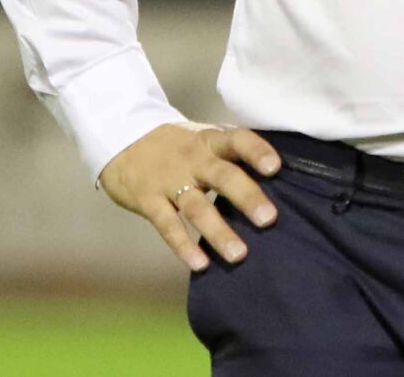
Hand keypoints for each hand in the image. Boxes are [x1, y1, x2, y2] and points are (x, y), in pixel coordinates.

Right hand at [99, 122, 282, 270]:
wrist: (121, 138)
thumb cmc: (177, 146)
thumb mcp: (203, 139)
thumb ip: (231, 157)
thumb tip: (282, 181)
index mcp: (210, 140)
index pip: (237, 139)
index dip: (256, 151)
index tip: (275, 167)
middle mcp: (192, 158)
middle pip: (222, 175)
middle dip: (246, 197)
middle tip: (269, 219)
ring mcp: (168, 179)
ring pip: (196, 207)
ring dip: (218, 231)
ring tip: (240, 255)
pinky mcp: (148, 199)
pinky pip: (167, 225)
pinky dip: (183, 245)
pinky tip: (200, 264)